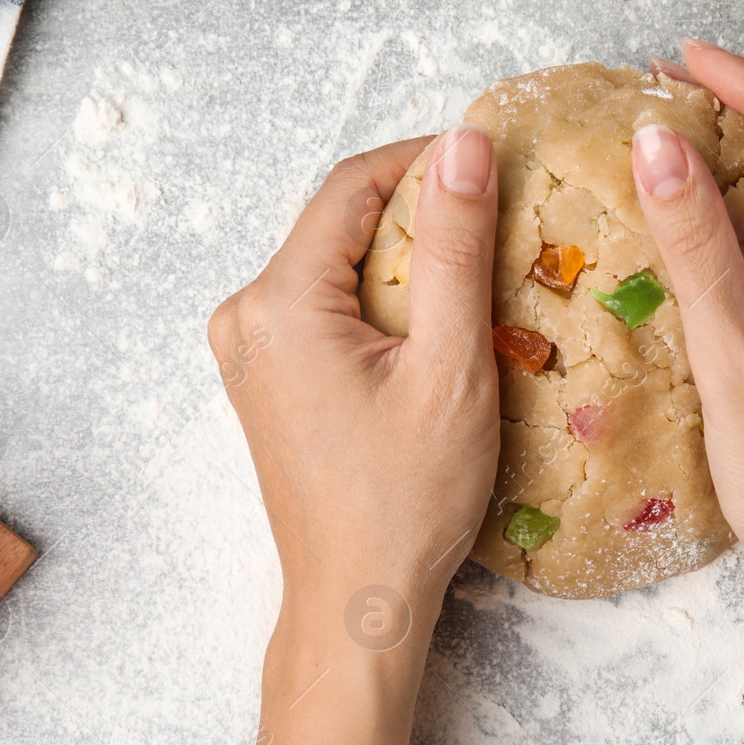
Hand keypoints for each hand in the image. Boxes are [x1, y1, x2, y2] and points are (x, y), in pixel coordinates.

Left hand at [207, 127, 500, 676]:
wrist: (357, 599)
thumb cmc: (407, 499)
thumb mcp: (450, 366)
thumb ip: (455, 247)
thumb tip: (465, 145)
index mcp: (279, 303)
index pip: (352, 184)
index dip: (425, 159)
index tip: (492, 160)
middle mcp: (246, 316)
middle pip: (340, 223)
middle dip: (419, 214)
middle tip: (498, 226)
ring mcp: (249, 350)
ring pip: (336, 265)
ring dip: (404, 261)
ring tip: (476, 280)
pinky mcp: (266, 378)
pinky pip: (326, 309)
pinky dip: (381, 304)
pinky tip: (432, 329)